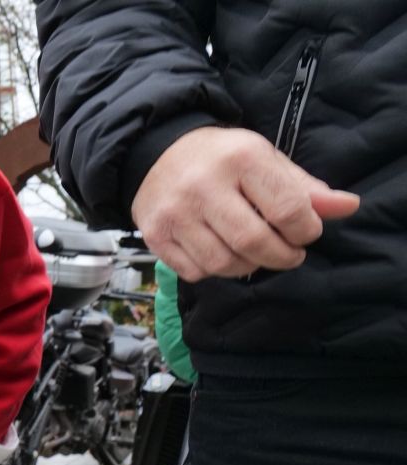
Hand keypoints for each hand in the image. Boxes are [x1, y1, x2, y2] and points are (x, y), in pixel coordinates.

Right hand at [132, 126, 359, 281]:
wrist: (156, 152)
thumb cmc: (222, 159)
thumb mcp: (266, 161)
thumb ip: (306, 188)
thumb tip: (348, 207)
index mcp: (240, 158)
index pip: (287, 210)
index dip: (306, 231)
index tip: (305, 232)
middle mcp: (203, 185)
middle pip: (254, 242)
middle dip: (282, 257)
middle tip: (289, 254)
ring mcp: (175, 213)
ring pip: (223, 264)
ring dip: (248, 267)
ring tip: (255, 254)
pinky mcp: (155, 234)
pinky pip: (195, 272)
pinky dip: (215, 271)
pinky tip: (221, 253)